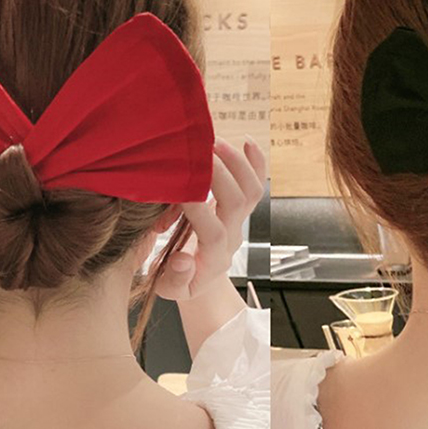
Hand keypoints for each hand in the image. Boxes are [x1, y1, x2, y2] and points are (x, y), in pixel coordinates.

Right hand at [154, 136, 265, 301]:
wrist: (200, 280)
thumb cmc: (180, 281)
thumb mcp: (171, 289)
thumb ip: (175, 279)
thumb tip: (182, 262)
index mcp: (212, 258)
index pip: (212, 231)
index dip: (198, 210)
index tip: (179, 190)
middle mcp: (231, 236)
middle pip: (235, 203)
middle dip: (218, 175)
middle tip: (197, 153)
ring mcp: (239, 221)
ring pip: (250, 190)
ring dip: (236, 163)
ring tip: (213, 142)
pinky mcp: (241, 208)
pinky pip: (256, 184)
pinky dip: (256, 162)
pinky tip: (247, 140)